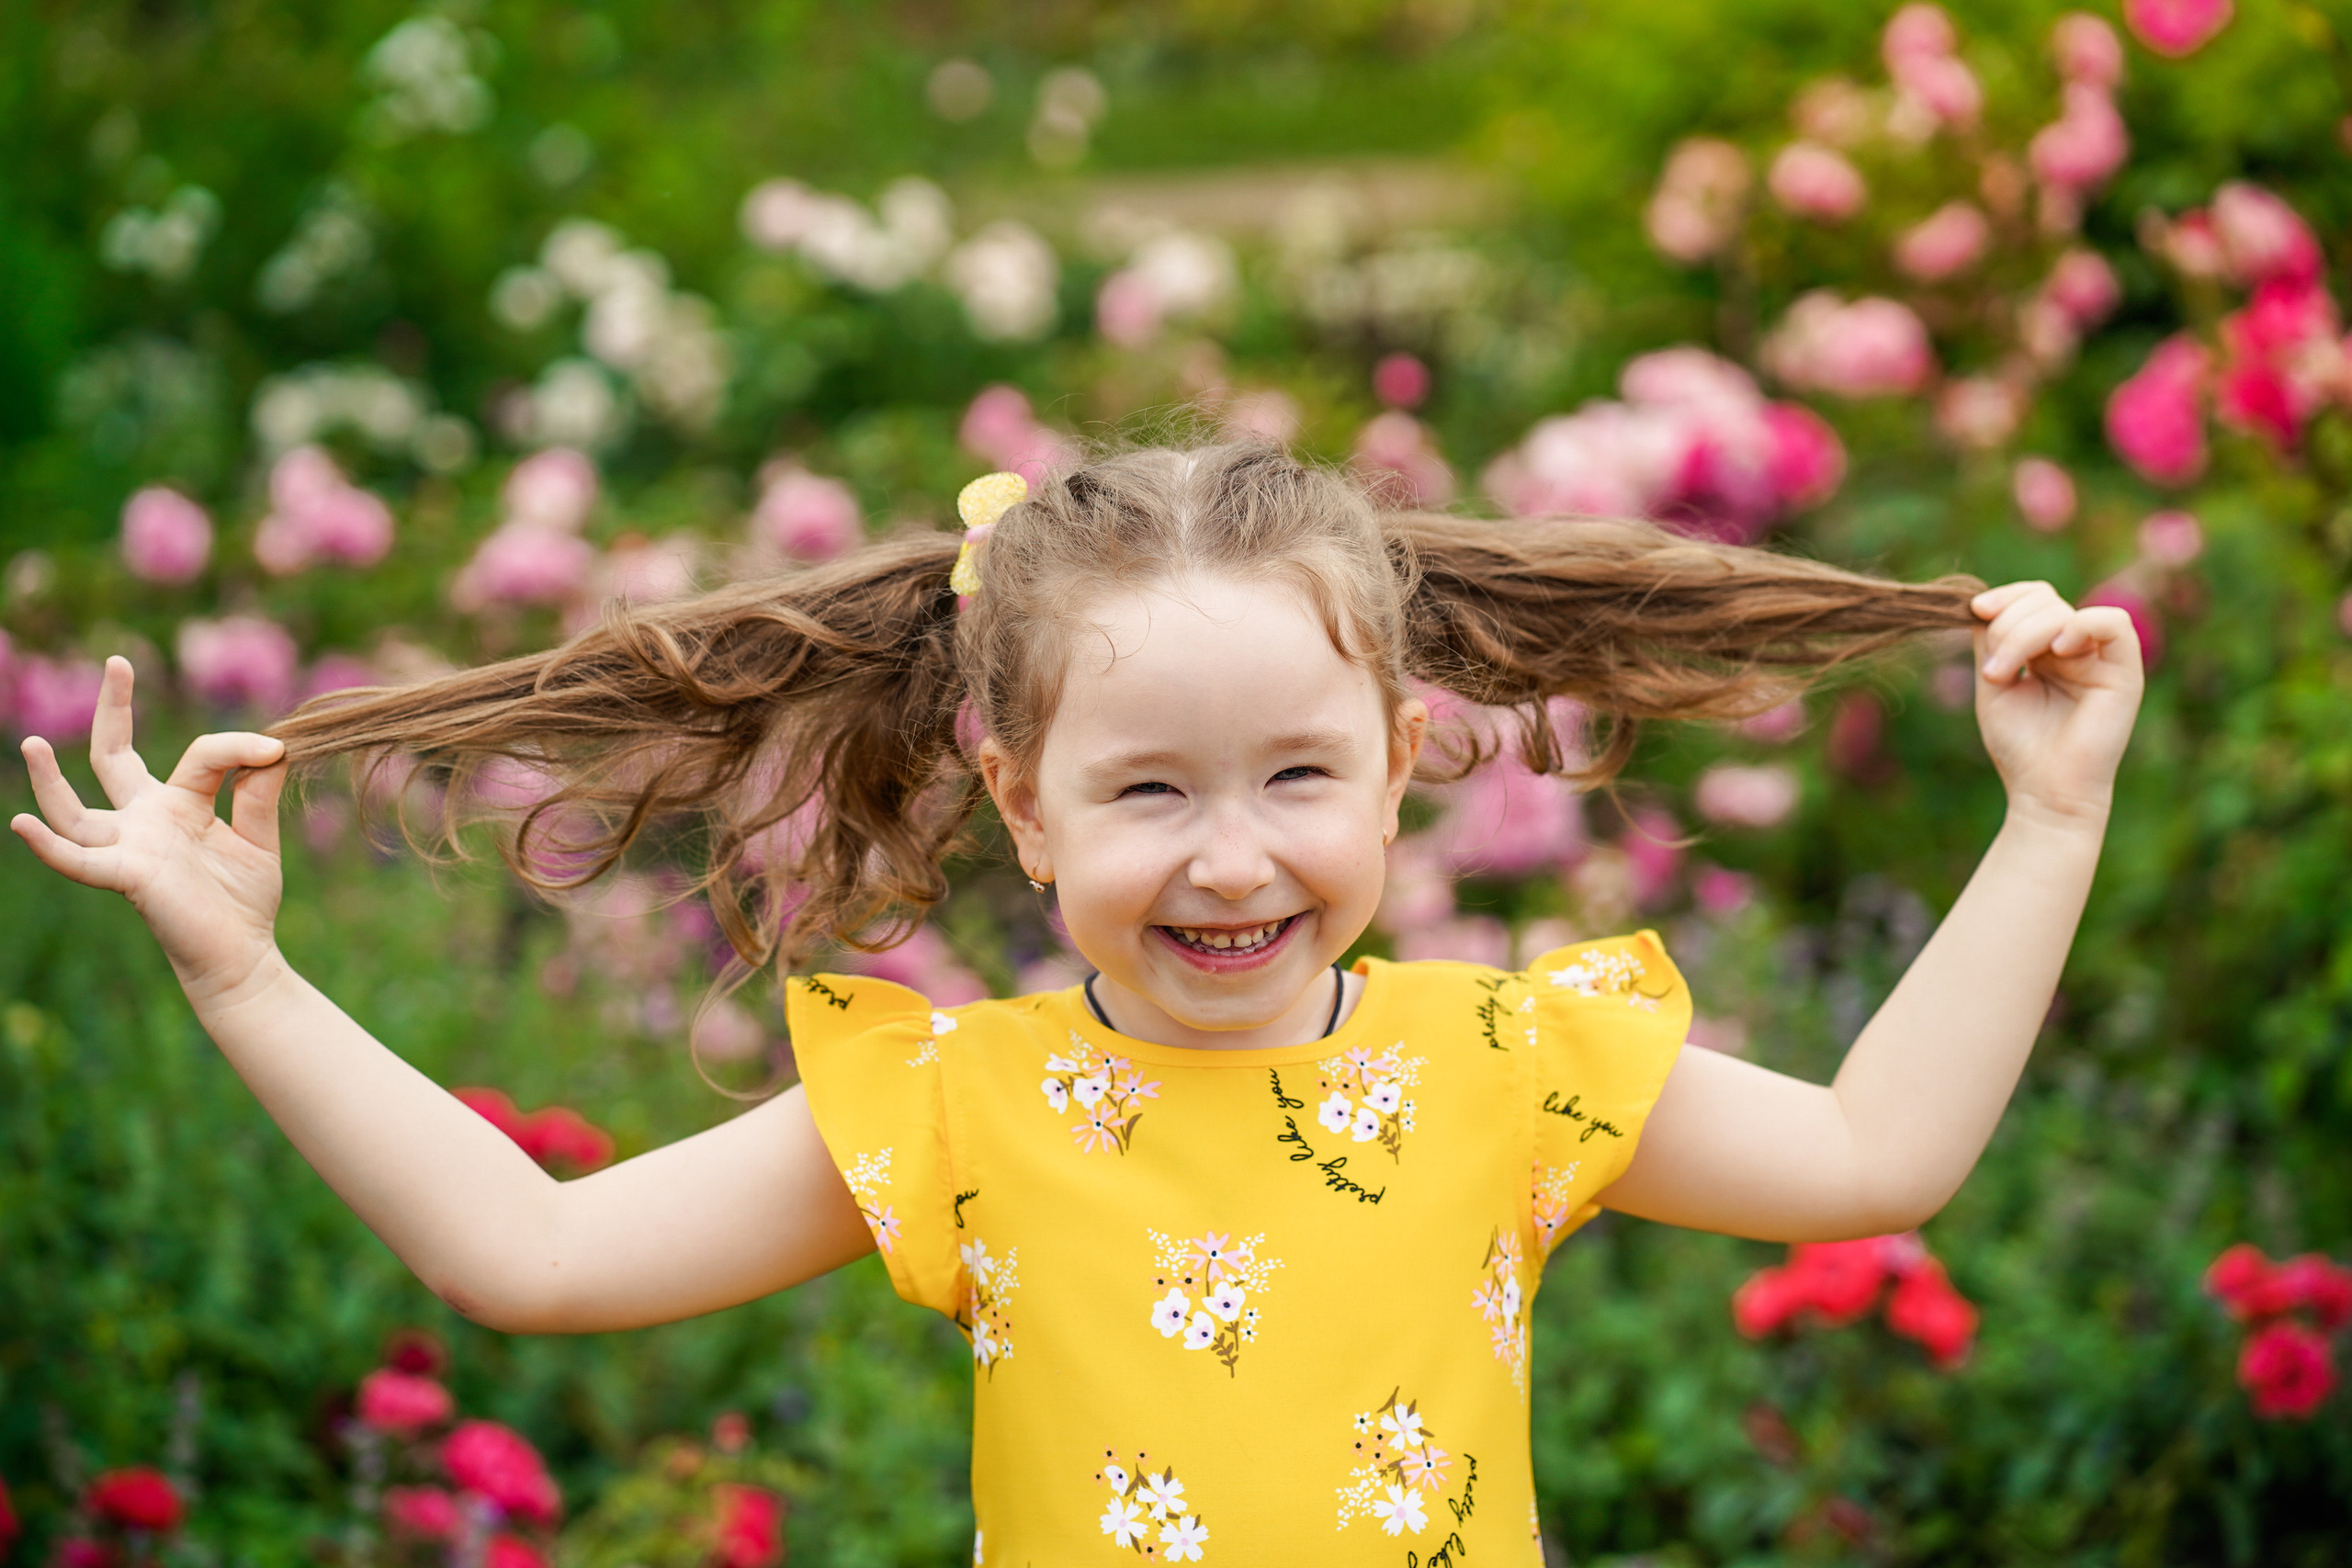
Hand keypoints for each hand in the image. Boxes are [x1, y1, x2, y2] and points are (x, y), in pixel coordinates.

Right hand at [11, 656, 290, 1004]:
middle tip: (117, 662)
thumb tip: (276, 745)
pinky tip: (21, 825)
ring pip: (76, 810)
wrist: (244, 954)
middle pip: (115, 757)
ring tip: (32, 744)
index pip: (201, 755)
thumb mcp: (259, 838)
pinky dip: (49, 845)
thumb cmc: (245, 899)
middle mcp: (146, 820)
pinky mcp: (127, 877)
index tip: (277, 747)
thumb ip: (259, 794)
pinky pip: (79, 860)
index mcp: (180, 804)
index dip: (239, 746)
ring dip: (49, 781)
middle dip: (115, 710)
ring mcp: (131, 847)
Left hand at [1969, 580, 2143, 826]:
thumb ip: (1992, 640)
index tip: (1975, 610)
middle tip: (1992, 672)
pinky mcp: (2125, 672)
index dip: (2005, 596)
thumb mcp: (1994, 683)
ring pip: (2064, 612)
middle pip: (2043, 601)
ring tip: (2003, 675)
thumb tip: (1982, 601)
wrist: (2044, 791)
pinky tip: (2056, 653)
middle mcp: (2078, 648)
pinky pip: (2113, 623)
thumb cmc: (2020, 745)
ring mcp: (2102, 658)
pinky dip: (2079, 627)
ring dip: (2024, 635)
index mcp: (2048, 649)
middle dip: (2007, 626)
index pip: (2033, 597)